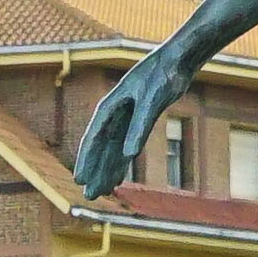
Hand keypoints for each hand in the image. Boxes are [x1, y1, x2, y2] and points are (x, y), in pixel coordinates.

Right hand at [76, 48, 194, 199]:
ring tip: (101, 192)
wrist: (178, 61)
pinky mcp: (139, 120)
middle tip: (89, 195)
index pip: (93, 139)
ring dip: (106, 170)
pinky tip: (119, 177)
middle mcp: (113, 114)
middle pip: (100, 149)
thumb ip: (139, 128)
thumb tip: (128, 155)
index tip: (79, 179)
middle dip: (94, 172)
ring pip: (112, 150)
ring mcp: (126, 118)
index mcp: (109, 107)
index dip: (86, 160)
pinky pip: (125, 145)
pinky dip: (121, 162)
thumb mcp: (151, 101)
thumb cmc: (163, 75)